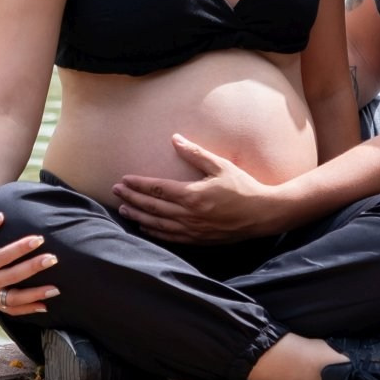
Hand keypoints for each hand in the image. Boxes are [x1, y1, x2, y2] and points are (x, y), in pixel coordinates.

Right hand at [0, 209, 60, 316]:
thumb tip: (0, 217)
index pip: (2, 257)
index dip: (20, 248)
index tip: (39, 239)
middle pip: (12, 277)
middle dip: (33, 268)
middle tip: (53, 259)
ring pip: (14, 299)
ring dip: (35, 295)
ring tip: (55, 289)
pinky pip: (12, 310)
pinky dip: (28, 310)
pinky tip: (45, 306)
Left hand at [112, 135, 287, 243]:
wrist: (263, 214)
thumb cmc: (244, 187)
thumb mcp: (221, 165)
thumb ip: (196, 153)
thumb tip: (175, 139)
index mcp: (193, 195)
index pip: (157, 189)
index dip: (138, 184)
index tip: (124, 180)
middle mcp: (189, 215)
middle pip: (152, 207)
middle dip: (132, 198)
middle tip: (116, 191)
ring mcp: (193, 230)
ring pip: (157, 224)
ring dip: (138, 216)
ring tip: (123, 209)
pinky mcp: (198, 240)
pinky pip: (169, 237)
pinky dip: (153, 232)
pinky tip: (144, 226)